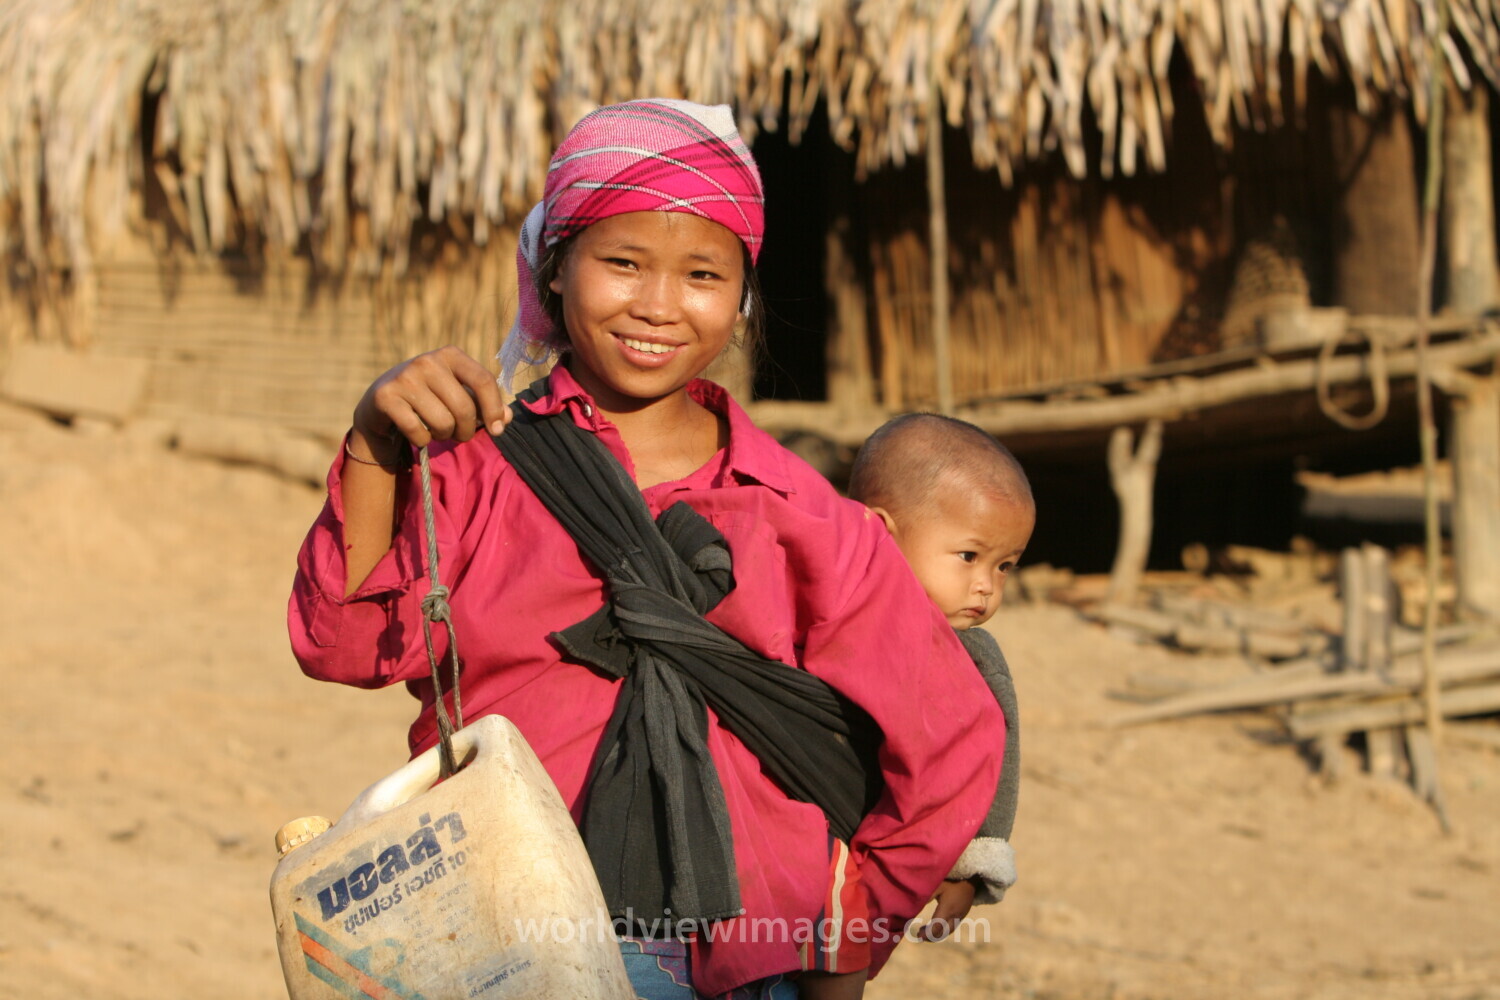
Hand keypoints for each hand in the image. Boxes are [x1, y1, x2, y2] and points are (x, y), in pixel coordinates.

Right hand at [351, 347, 511, 460]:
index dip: (494, 409)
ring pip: (443, 423)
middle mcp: (427, 361)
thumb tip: (506, 418)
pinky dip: (423, 440)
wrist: (382, 403)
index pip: (483, 380)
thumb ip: (486, 405)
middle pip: (464, 408)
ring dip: (444, 436)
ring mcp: (404, 378)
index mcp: (450, 355)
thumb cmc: (430, 399)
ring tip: (437, 430)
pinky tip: (417, 432)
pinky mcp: (386, 397)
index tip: (497, 429)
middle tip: (460, 435)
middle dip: (467, 431)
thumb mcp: (459, 395)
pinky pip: (419, 432)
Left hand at [918, 879, 975, 941]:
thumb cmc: (952, 879)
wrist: (971, 877)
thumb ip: (927, 896)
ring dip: (937, 933)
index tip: (918, 935)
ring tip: (925, 930)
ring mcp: (960, 916)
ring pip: (948, 931)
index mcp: (948, 909)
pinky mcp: (963, 914)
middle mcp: (955, 915)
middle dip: (931, 936)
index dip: (927, 934)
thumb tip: (914, 907)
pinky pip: (952, 926)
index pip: (936, 927)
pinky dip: (943, 928)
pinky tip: (936, 923)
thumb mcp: (938, 885)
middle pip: (943, 933)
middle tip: (919, 934)